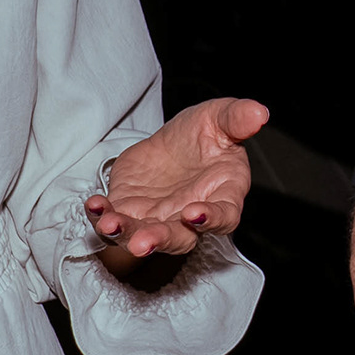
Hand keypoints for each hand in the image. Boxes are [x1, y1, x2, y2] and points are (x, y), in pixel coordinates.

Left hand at [89, 97, 269, 277]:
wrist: (171, 142)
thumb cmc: (203, 135)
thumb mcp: (220, 118)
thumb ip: (238, 118)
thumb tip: (259, 112)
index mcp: (222, 196)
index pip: (224, 216)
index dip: (211, 219)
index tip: (194, 213)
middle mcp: (189, 216)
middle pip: (179, 238)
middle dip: (159, 239)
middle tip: (143, 241)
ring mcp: (157, 218)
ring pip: (142, 235)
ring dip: (126, 234)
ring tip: (111, 224)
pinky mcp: (129, 212)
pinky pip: (113, 220)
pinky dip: (101, 216)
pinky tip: (95, 205)